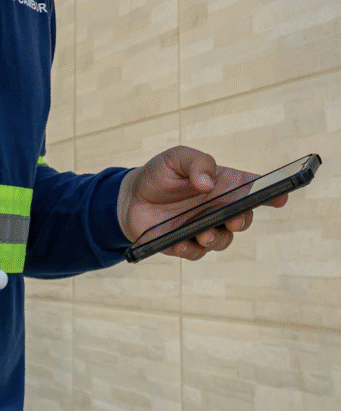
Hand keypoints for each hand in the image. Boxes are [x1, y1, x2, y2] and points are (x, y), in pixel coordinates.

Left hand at [117, 145, 287, 260]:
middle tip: (234, 220)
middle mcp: (220, 209)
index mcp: (224, 184)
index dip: (272, 192)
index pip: (254, 188)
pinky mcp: (186, 244)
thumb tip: (208, 182)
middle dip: (242, 220)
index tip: (280, 196)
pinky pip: (195, 252)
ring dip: (216, 238)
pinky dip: (189, 248)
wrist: (130, 198)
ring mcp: (205, 228)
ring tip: (203, 234)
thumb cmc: (160, 175)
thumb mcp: (175, 158)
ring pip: (222, 240)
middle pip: (243, 218)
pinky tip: (180, 243)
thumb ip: (196, 162)